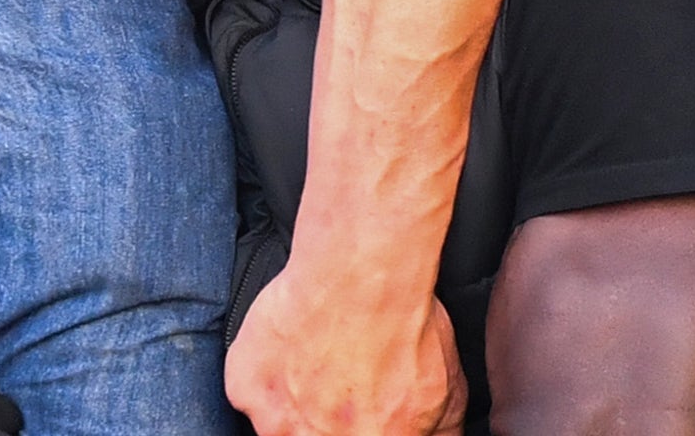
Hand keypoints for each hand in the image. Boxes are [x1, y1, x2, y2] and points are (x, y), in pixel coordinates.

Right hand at [227, 270, 465, 433]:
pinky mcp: (246, 393)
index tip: (369, 410)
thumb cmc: (404, 326)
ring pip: (287, 426)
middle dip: (336, 420)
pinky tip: (296, 349)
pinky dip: (271, 376)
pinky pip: (255, 394)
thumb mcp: (448, 391)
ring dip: (302, 403)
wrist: (361, 276)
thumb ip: (439, 434)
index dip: (372, 425)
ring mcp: (277, 425)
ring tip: (322, 363)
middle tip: (346, 385)